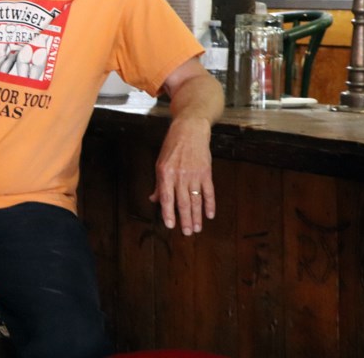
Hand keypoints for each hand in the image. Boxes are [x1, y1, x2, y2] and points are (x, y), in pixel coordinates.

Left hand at [148, 115, 214, 235]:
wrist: (189, 130)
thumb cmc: (172, 147)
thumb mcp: (160, 163)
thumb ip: (159, 183)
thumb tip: (154, 199)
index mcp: (165, 173)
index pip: (167, 198)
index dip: (168, 213)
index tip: (170, 226)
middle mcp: (180, 175)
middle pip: (183, 202)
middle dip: (185, 220)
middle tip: (187, 233)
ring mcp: (194, 174)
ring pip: (196, 200)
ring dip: (197, 216)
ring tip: (197, 228)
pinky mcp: (206, 172)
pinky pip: (209, 192)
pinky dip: (210, 204)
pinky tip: (209, 215)